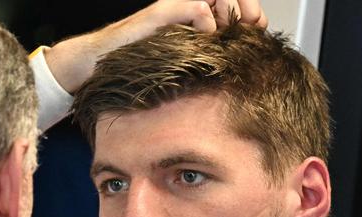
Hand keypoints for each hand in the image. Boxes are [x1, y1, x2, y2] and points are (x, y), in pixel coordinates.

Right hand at [45, 0, 266, 92]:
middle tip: (252, 29)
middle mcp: (187, 6)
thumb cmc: (140, 67)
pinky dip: (206, 24)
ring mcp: (175, 6)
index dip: (252, 15)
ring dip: (228, 16)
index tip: (259, 30)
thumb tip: (241, 60)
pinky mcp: (163, 11)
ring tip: (225, 35)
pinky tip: (201, 39)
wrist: (102, 63)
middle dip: (247, 12)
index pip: (235, 5)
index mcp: (195, 18)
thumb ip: (208, 56)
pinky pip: (198, 8)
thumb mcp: (182, 63)